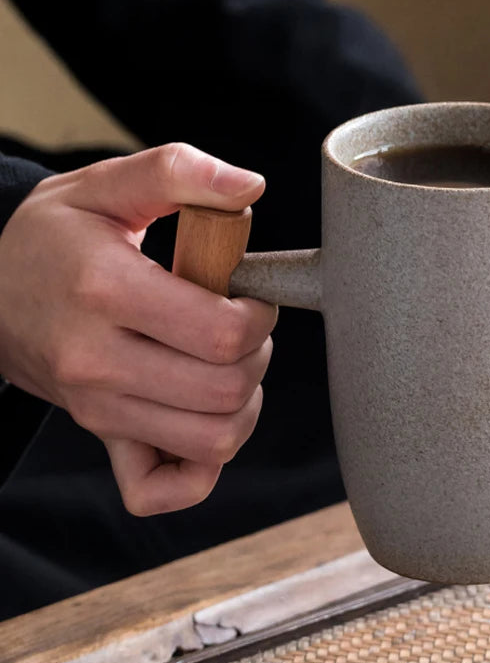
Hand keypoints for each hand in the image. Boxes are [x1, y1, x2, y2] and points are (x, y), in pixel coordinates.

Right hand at [0, 144, 275, 514]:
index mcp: (106, 291)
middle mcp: (96, 361)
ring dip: (242, 405)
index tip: (248, 296)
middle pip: (225, 393)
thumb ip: (182, 172)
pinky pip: (160, 490)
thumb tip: (250, 186)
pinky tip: (200, 419)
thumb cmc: (58, 238)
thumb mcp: (110, 184)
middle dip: (256, 356)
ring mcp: (98, 409)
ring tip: (224, 367)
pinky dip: (199, 469)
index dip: (258, 315)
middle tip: (239, 328)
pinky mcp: (101, 436)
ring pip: (212, 442)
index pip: (221, 335)